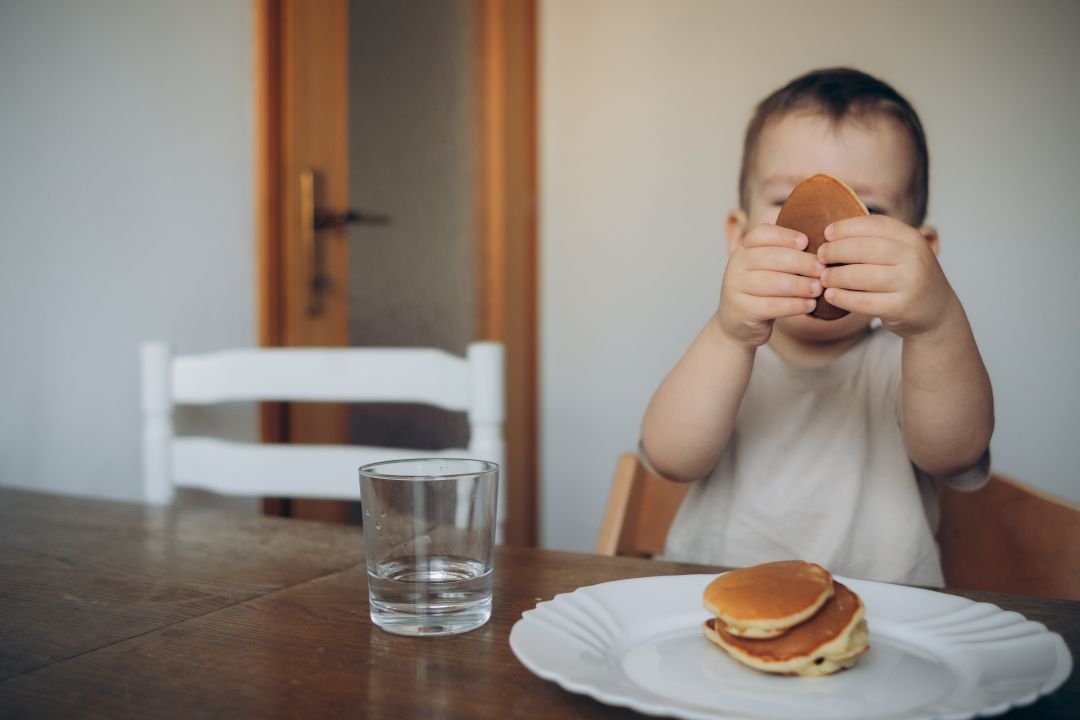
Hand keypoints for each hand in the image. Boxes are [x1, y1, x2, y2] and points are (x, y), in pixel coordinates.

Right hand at [718, 223, 823, 346]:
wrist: (737, 322)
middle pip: (771, 257)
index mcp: (743, 250)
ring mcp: (736, 288)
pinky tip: (810, 305)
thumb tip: (822, 247)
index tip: (805, 242)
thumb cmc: (761, 291)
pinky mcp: (743, 310)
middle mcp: (736, 266)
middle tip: (822, 269)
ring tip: (819, 288)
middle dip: (801, 262)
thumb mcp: (766, 268)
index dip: (784, 236)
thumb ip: (784, 255)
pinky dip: (795, 305)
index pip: (761, 234)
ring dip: (801, 285)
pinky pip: (773, 305)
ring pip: (773, 283)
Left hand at [818, 215, 954, 336]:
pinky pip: (864, 301)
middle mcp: (914, 257)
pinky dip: (843, 298)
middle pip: (865, 249)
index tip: (826, 233)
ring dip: (836, 276)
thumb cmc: (906, 277)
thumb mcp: (901, 252)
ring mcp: (910, 283)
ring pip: (862, 276)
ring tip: (823, 277)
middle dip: (836, 251)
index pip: (875, 225)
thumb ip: (875, 240)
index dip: (847, 227)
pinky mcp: (901, 307)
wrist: (935, 311)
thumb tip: (830, 232)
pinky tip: (830, 295)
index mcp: (911, 238)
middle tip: (820, 257)